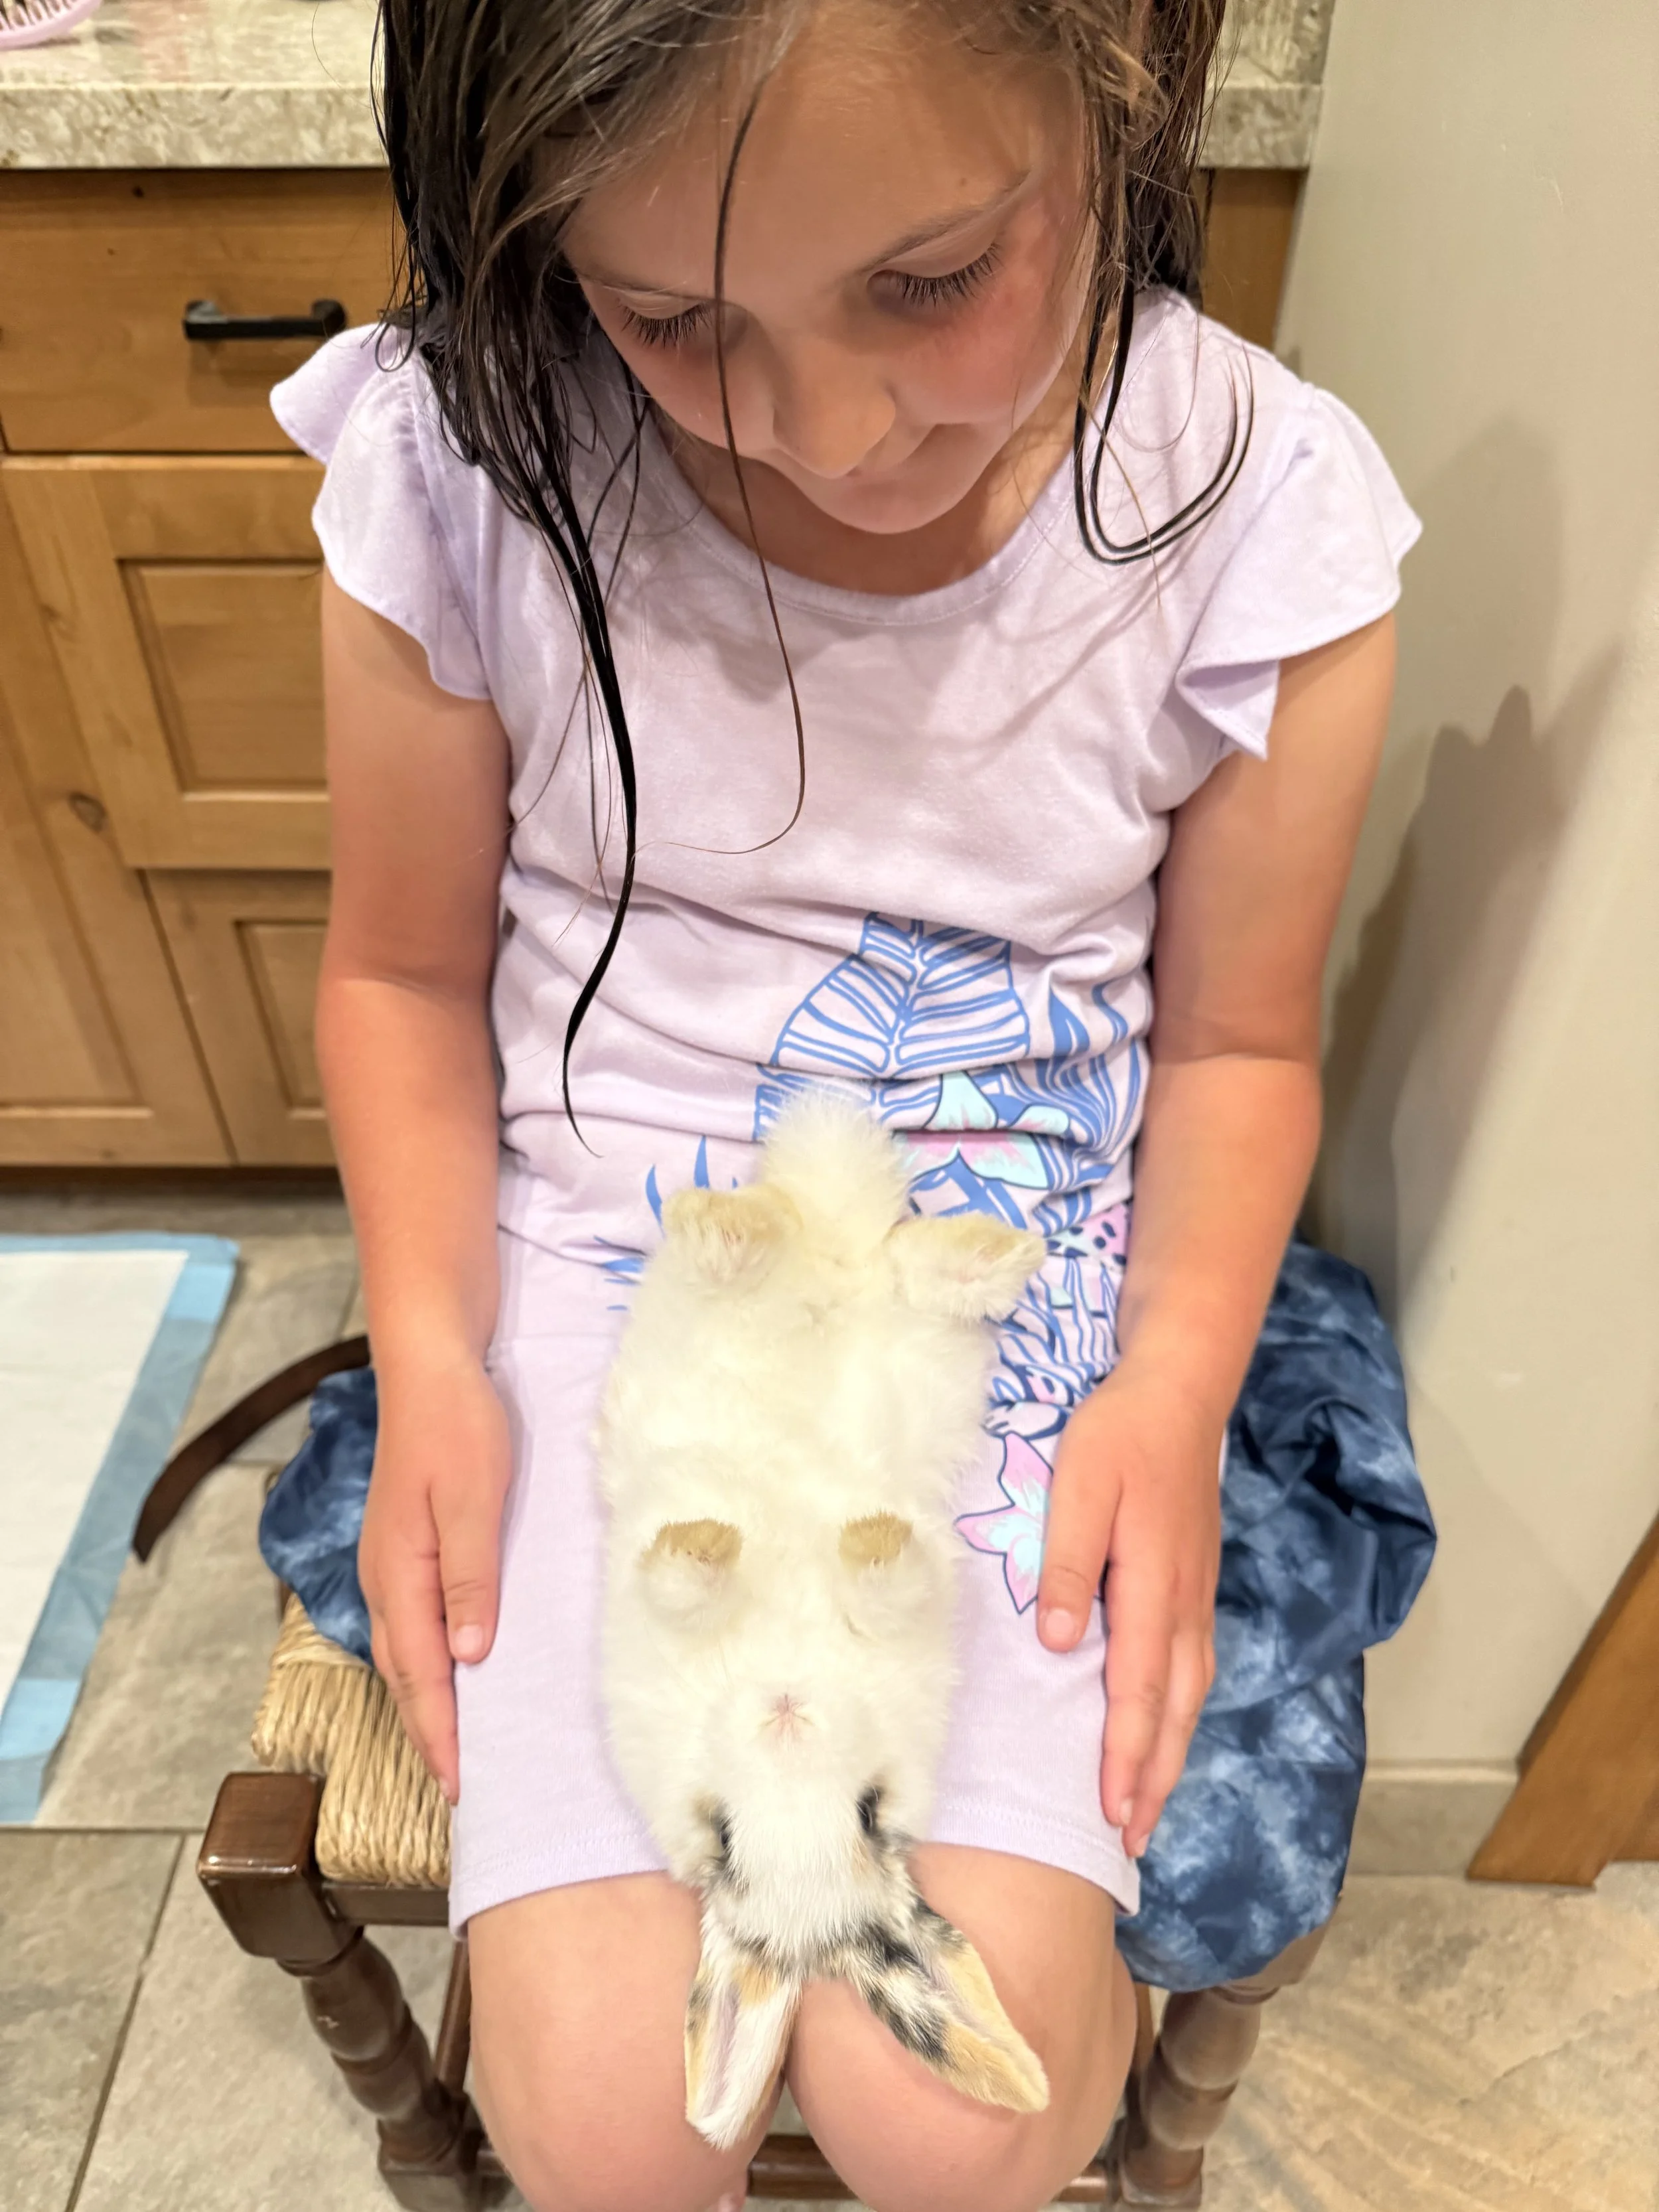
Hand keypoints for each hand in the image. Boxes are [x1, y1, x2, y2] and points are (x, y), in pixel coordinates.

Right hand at [358, 1351, 511, 1803]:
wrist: (431, 1363)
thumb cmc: (457, 1424)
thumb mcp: (473, 1500)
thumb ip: (472, 1577)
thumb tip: (470, 1656)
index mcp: (399, 1575)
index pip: (419, 1676)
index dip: (440, 1735)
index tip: (461, 1790)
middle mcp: (387, 1578)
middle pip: (406, 1675)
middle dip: (432, 1733)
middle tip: (463, 1790)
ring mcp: (394, 1563)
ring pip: (408, 1651)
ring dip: (432, 1701)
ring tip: (462, 1746)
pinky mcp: (410, 1546)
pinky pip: (417, 1621)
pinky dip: (434, 1661)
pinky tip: (460, 1668)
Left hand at [1036, 1360, 1221, 1859]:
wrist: (1179, 1385)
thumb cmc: (1120, 1430)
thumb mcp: (1079, 1484)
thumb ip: (1068, 1562)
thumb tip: (1061, 1646)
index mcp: (1150, 1583)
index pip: (1139, 1690)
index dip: (1125, 1756)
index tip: (1111, 1813)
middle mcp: (1181, 1598)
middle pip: (1174, 1706)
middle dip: (1153, 1776)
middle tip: (1131, 1838)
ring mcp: (1194, 1589)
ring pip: (1189, 1689)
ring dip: (1171, 1749)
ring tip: (1149, 1800)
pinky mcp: (1193, 1576)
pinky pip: (1193, 1661)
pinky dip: (1181, 1707)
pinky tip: (1168, 1722)